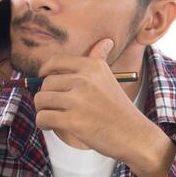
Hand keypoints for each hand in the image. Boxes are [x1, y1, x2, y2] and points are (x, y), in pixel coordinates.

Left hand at [33, 39, 168, 174]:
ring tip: (53, 117)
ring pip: (41, 100)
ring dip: (42, 110)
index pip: (56, 61)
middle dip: (45, 96)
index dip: (44, 71)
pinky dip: (43, 123)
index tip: (44, 79)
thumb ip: (100, 60)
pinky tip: (53, 126)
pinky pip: (43, 117)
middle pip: (46, 83)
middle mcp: (85, 80)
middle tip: (54, 107)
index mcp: (93, 66)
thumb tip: (106, 41)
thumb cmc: (119, 110)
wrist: (134, 135)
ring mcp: (79, 100)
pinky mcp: (73, 121)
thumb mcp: (110, 79)